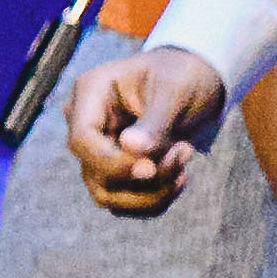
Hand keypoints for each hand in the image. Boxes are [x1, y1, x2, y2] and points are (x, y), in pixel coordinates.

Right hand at [66, 48, 227, 215]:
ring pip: (108, 195)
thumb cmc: (182, 75)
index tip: (152, 167)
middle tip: (184, 152)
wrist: (194, 83)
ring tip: (184, 158)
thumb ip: (155, 121)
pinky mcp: (115, 170)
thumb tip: (130, 148)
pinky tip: (180, 176)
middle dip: (144, 177)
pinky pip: (125, 202)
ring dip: (152, 193)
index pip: (81, 140)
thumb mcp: (175, 90)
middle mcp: (87, 123)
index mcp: (91, 92)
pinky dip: (155, 198)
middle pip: (94, 172)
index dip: (113, 162)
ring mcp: (98, 149)